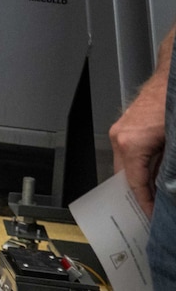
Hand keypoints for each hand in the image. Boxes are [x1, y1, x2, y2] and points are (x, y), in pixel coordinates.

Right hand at [110, 89, 165, 215]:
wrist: (173, 75)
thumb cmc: (173, 102)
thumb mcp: (175, 143)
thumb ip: (170, 168)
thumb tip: (169, 188)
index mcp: (131, 144)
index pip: (135, 183)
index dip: (145, 203)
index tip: (151, 215)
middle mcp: (120, 138)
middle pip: (125, 177)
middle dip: (139, 195)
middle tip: (152, 211)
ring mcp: (120, 131)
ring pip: (126, 165)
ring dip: (140, 179)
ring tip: (155, 195)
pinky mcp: (125, 127)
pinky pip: (128, 154)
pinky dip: (140, 166)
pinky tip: (155, 173)